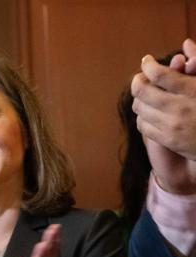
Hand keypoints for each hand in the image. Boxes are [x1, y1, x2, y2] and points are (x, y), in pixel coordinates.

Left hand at [132, 39, 195, 161]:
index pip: (159, 74)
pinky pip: (142, 125)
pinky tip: (151, 111)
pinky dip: (143, 116)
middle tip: (142, 77)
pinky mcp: (168, 140)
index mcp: (193, 90)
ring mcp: (172, 126)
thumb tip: (186, 43)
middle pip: (141, 90)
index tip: (147, 60)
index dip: (148, 64)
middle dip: (138, 80)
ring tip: (147, 94)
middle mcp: (180, 108)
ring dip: (140, 98)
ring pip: (139, 107)